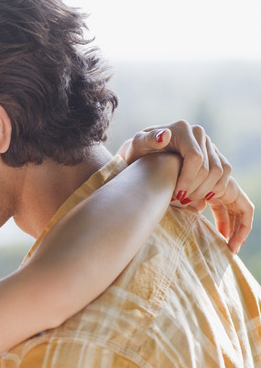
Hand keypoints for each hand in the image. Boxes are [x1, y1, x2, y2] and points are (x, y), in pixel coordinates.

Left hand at [117, 120, 253, 252]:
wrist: (141, 157)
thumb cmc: (135, 153)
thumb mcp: (135, 146)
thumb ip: (146, 140)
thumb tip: (164, 136)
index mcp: (184, 131)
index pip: (196, 158)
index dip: (188, 180)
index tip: (175, 197)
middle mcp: (201, 138)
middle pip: (212, 169)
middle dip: (197, 192)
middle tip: (179, 205)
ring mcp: (211, 152)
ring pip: (224, 179)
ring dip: (210, 197)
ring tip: (190, 209)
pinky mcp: (216, 168)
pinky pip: (232, 190)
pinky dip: (233, 213)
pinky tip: (226, 236)